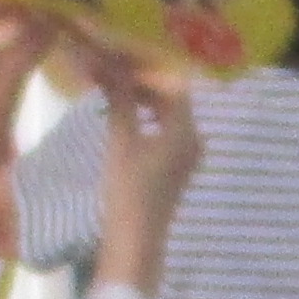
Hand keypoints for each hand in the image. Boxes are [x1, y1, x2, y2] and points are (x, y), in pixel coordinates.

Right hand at [88, 56, 204, 262]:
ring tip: (110, 85)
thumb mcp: (121, 140)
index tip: (118, 55)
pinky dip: (142, 116)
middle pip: (170, 96)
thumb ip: (118, 98)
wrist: (134, 244)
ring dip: (140, 97)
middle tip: (109, 66)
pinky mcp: (172, 168)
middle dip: (140, 79)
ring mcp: (184, 155)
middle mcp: (192, 139)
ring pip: (165, 113)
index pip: (171, 82)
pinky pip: (162, 130)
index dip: (145, 65)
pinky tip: (120, 113)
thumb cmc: (129, 192)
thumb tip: (106, 61)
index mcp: (186, 130)